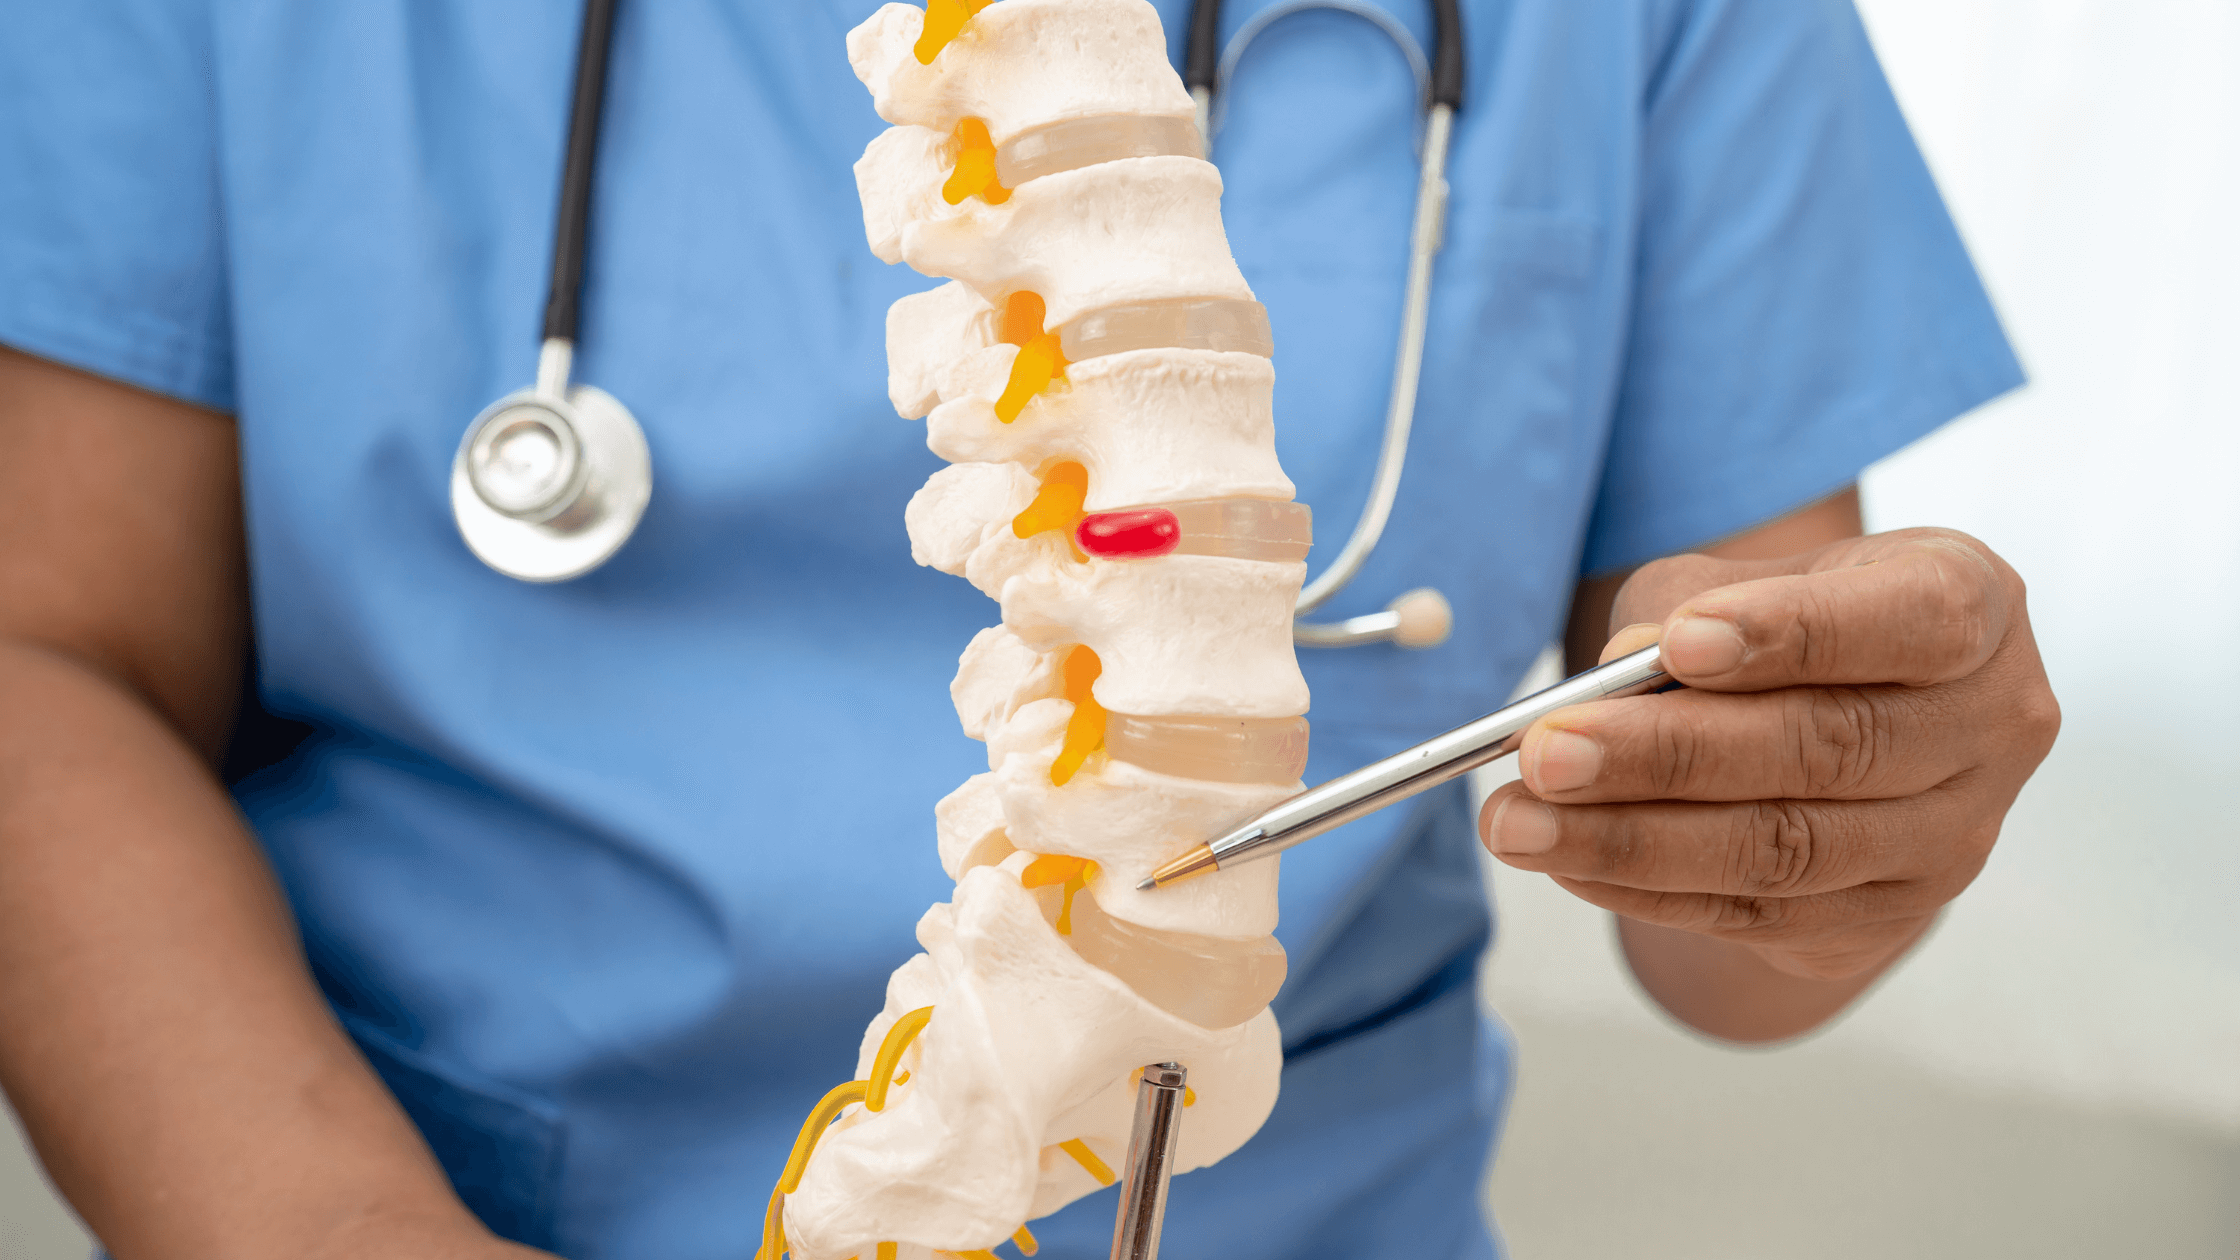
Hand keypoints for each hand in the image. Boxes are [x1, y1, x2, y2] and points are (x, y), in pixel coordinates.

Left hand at [1479, 528, 2058, 983]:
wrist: (1846, 725)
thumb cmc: (1784, 625)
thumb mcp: (1743, 583)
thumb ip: (1686, 607)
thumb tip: (1621, 673)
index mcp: (1976, 605)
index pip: (1912, 622)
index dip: (1794, 636)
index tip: (1677, 647)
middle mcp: (1988, 724)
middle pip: (1829, 749)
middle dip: (1669, 756)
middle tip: (1546, 752)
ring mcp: (1948, 837)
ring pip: (1785, 848)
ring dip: (1633, 841)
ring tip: (1520, 822)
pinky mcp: (1882, 916)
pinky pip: (1753, 910)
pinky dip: (1644, 886)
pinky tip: (1563, 862)